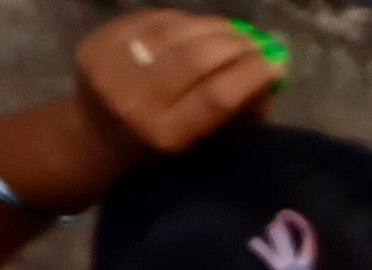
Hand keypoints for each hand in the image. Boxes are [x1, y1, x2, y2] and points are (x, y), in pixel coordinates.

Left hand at [74, 10, 281, 161]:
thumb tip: (272, 73)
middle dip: (235, 44)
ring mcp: (110, 68)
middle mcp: (134, 102)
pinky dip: (182, 20)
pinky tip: (198, 27)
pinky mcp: (96, 44)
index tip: (276, 62)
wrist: (94, 137)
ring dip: (213, 26)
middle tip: (257, 41)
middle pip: (195, 58)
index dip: (251, 74)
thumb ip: (235, 113)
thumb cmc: (157, 148)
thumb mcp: (199, 142)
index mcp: (164, 136)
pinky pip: (150, 20)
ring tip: (234, 31)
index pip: (216, 97)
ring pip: (174, 32)